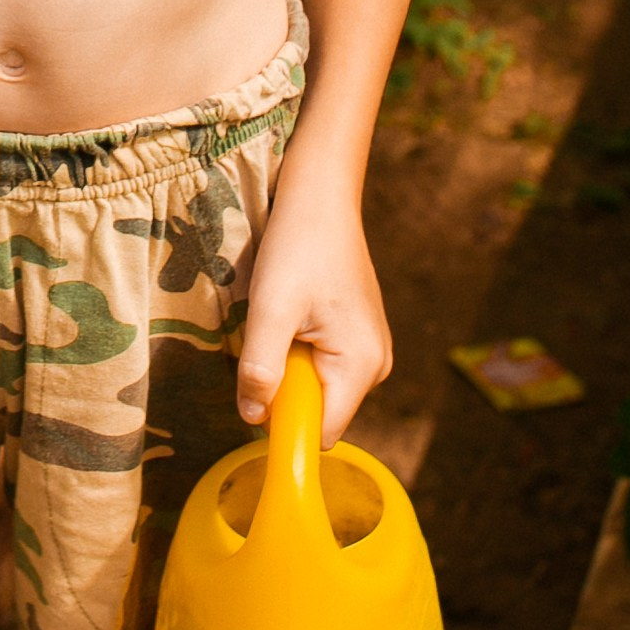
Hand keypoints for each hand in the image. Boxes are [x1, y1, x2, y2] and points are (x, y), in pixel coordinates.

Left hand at [234, 164, 390, 444]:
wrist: (321, 197)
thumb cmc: (298, 247)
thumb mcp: (270, 309)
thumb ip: (261, 369)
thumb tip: (253, 419)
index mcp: (362, 366)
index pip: (322, 432)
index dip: (286, 424)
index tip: (258, 394)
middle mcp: (377, 364)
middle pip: (321, 410)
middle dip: (287, 389)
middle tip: (271, 339)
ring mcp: (371, 349)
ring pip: (319, 386)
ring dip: (291, 366)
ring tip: (282, 320)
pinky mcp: (359, 334)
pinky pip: (325, 364)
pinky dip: (301, 349)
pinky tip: (294, 313)